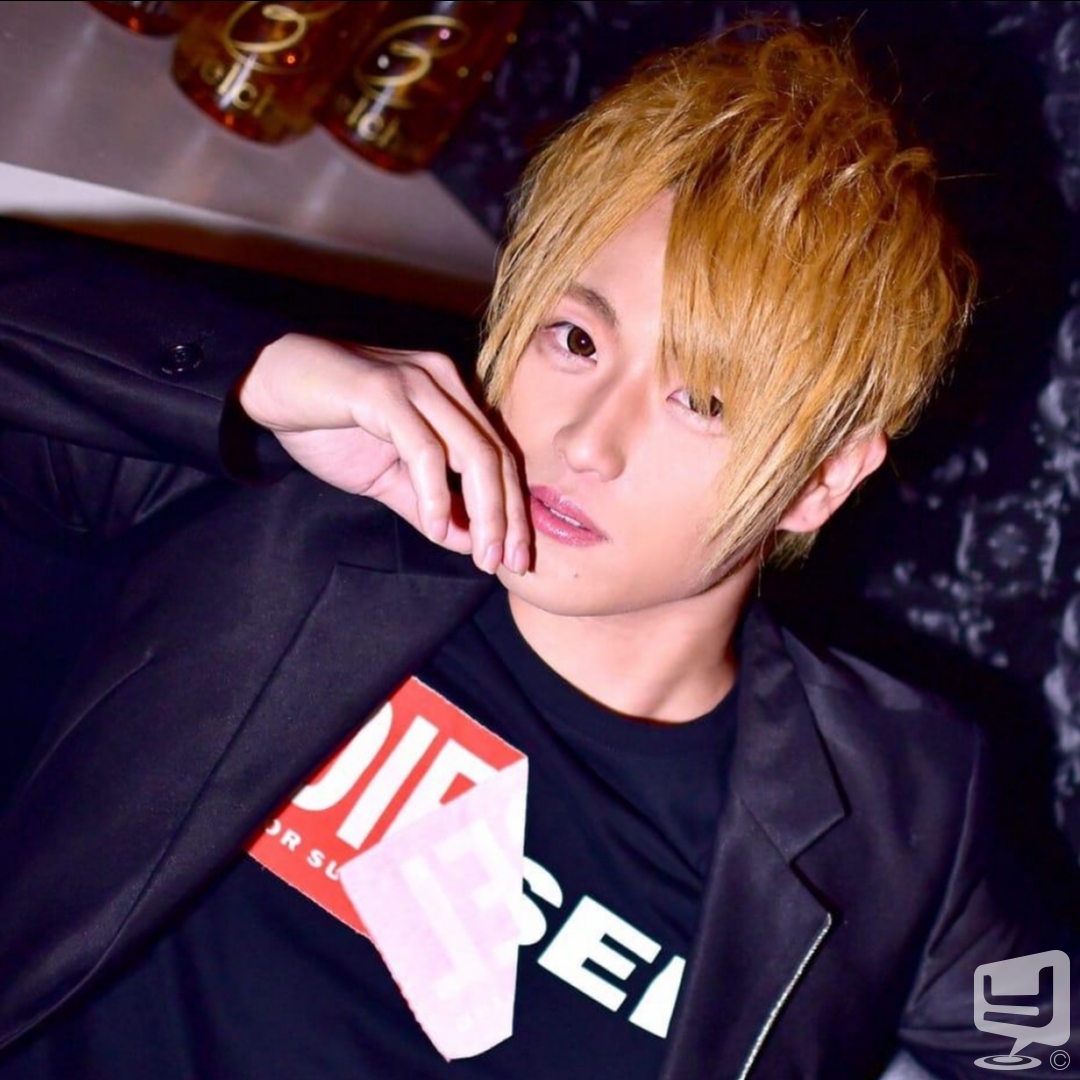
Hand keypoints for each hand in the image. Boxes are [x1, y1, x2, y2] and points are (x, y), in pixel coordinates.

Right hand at [238, 334, 530, 574]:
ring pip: (473, 452)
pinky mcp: (384, 391)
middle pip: (496, 456)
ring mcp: (417, 382)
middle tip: (510, 562)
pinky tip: (437, 528)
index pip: (500, 456)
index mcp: (452, 396)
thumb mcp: (387, 476)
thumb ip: (428, 506)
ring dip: (485, 512)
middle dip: (509, 516)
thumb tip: (469, 544)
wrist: (266, 383)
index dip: (515, 509)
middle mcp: (444, 382)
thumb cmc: (327, 424)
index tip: (517, 556)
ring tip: (483, 555)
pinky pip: (425, 449)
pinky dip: (436, 493)